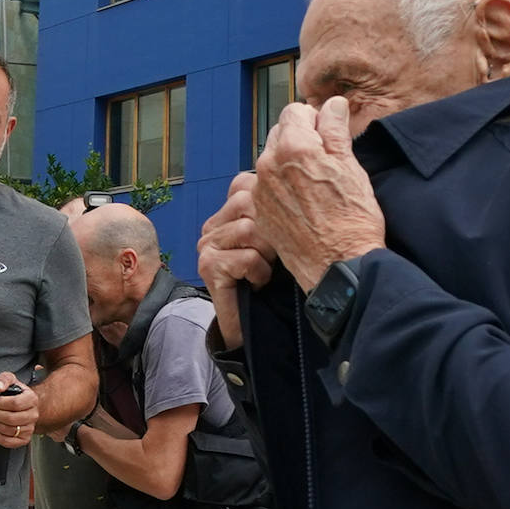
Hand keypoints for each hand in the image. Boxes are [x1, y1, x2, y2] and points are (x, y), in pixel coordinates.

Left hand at [0, 371, 37, 447]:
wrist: (24, 407)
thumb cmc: (16, 395)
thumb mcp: (10, 381)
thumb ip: (3, 379)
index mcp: (32, 399)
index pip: (15, 403)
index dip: (1, 403)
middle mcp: (33, 414)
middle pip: (10, 418)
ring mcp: (30, 428)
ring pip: (8, 430)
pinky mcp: (24, 439)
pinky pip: (8, 442)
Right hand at [198, 172, 278, 347]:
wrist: (252, 326)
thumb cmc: (272, 281)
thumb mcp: (278, 240)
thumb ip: (279, 212)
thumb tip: (302, 182)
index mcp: (226, 213)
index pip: (247, 183)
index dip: (272, 204)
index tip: (282, 232)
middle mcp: (212, 226)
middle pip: (251, 201)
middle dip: (273, 230)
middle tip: (275, 256)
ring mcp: (207, 245)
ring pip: (250, 229)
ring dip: (268, 254)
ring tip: (266, 270)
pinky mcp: (209, 266)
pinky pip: (247, 257)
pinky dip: (261, 273)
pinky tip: (258, 283)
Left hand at [254, 96, 385, 290]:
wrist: (339, 266)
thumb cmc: (352, 220)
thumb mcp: (351, 166)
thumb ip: (335, 129)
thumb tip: (332, 105)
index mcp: (293, 147)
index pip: (295, 111)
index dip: (316, 119)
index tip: (328, 134)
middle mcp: (269, 165)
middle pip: (280, 133)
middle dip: (301, 140)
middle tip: (325, 162)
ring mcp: (261, 190)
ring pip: (272, 160)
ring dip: (290, 164)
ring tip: (315, 186)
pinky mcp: (260, 212)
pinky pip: (267, 187)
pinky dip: (281, 188)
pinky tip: (303, 204)